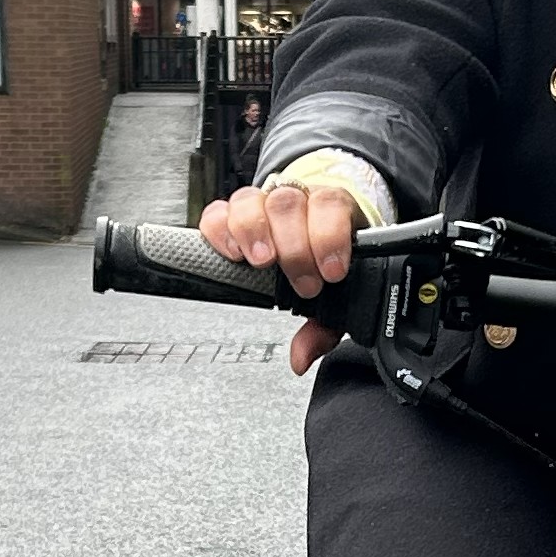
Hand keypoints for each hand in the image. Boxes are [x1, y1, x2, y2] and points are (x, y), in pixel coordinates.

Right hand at [200, 180, 358, 376]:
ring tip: (260, 261)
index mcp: (332, 209)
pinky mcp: (232, 214)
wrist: (318, 238)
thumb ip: (325, 325)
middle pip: (287, 203)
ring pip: (251, 199)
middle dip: (293, 246)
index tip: (330, 273)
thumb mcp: (338, 295)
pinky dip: (219, 230)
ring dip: (252, 231)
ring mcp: (262, 204)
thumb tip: (301, 357)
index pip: (331, 205)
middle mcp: (297, 199)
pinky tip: (231, 253)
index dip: (329, 236)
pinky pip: (217, 212)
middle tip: (300, 282)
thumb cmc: (328, 264)